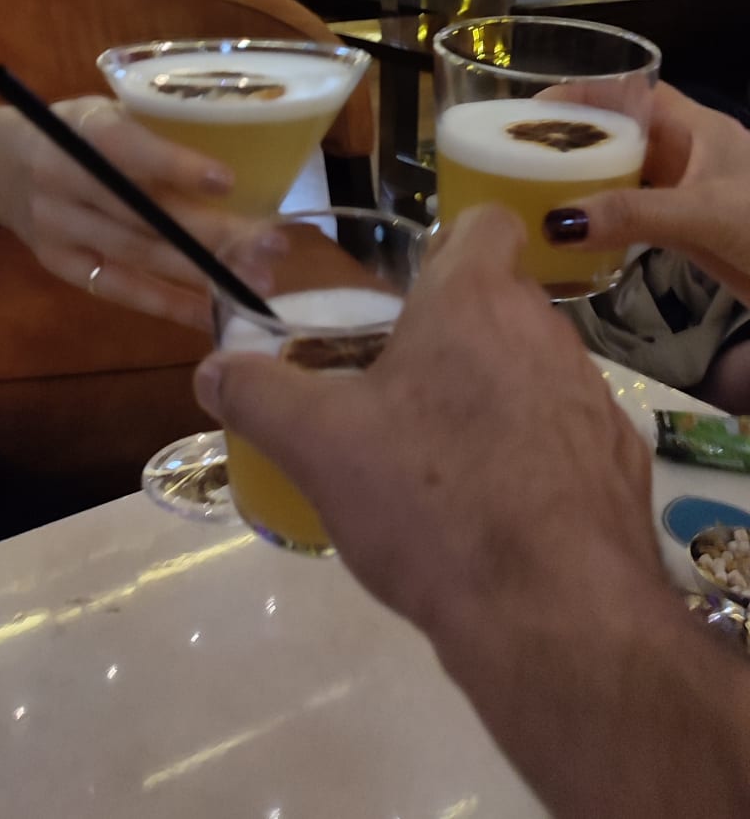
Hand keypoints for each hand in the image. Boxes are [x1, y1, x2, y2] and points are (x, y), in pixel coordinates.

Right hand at [0, 98, 246, 330]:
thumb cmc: (75, 133)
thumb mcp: (105, 113)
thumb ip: (152, 135)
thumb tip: (237, 170)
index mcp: (82, 131)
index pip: (129, 150)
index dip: (176, 166)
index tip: (229, 182)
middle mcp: (65, 181)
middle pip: (143, 214)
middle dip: (212, 233)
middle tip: (271, 245)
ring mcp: (59, 229)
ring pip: (138, 255)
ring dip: (200, 273)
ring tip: (254, 282)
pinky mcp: (62, 265)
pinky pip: (120, 289)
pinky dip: (167, 303)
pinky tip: (210, 312)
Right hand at [195, 207, 658, 662]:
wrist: (554, 610)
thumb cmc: (429, 500)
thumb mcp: (318, 447)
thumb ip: (258, 395)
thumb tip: (212, 369)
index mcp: (473, 301)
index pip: (485, 222)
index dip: (451, 242)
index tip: (414, 284)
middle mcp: (545, 330)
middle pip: (501, 302)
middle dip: (455, 334)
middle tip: (400, 387)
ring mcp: (592, 395)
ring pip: (535, 369)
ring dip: (495, 394)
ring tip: (443, 459)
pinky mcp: (620, 460)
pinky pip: (568, 434)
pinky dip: (536, 455)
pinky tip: (499, 511)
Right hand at [543, 82, 749, 299]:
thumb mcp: (703, 215)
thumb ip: (633, 215)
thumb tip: (556, 222)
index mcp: (698, 128)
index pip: (633, 91)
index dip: (585, 92)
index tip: (533, 109)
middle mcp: (690, 154)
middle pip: (621, 132)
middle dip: (574, 137)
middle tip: (519, 153)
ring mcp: (689, 193)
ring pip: (625, 173)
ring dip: (585, 179)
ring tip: (532, 188)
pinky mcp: (689, 230)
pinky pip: (635, 213)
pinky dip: (604, 217)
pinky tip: (574, 232)